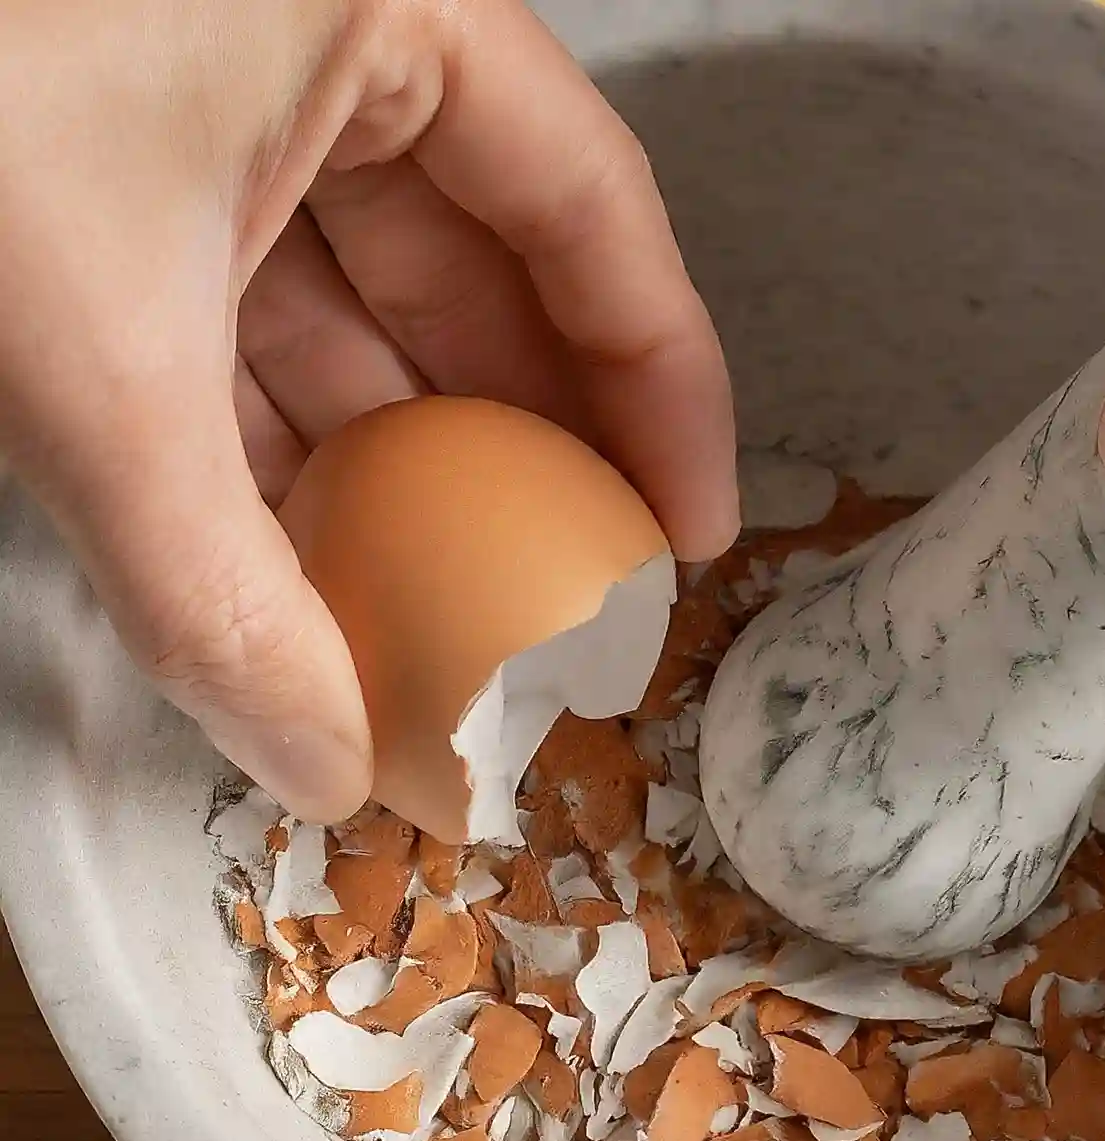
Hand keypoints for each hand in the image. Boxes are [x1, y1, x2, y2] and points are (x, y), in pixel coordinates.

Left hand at [0, 0, 737, 822]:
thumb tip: (323, 766)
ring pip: (363, 315)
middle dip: (525, 456)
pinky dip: (279, 445)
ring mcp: (221, 105)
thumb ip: (216, 579)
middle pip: (489, 282)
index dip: (663, 390)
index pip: (594, 216)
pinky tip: (311, 565)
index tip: (689, 531)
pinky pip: (253, 322)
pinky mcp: (131, 169)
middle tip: (571, 605)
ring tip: (448, 621)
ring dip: (396, 476)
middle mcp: (322, 44)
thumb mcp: (81, 343)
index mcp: (379, 9)